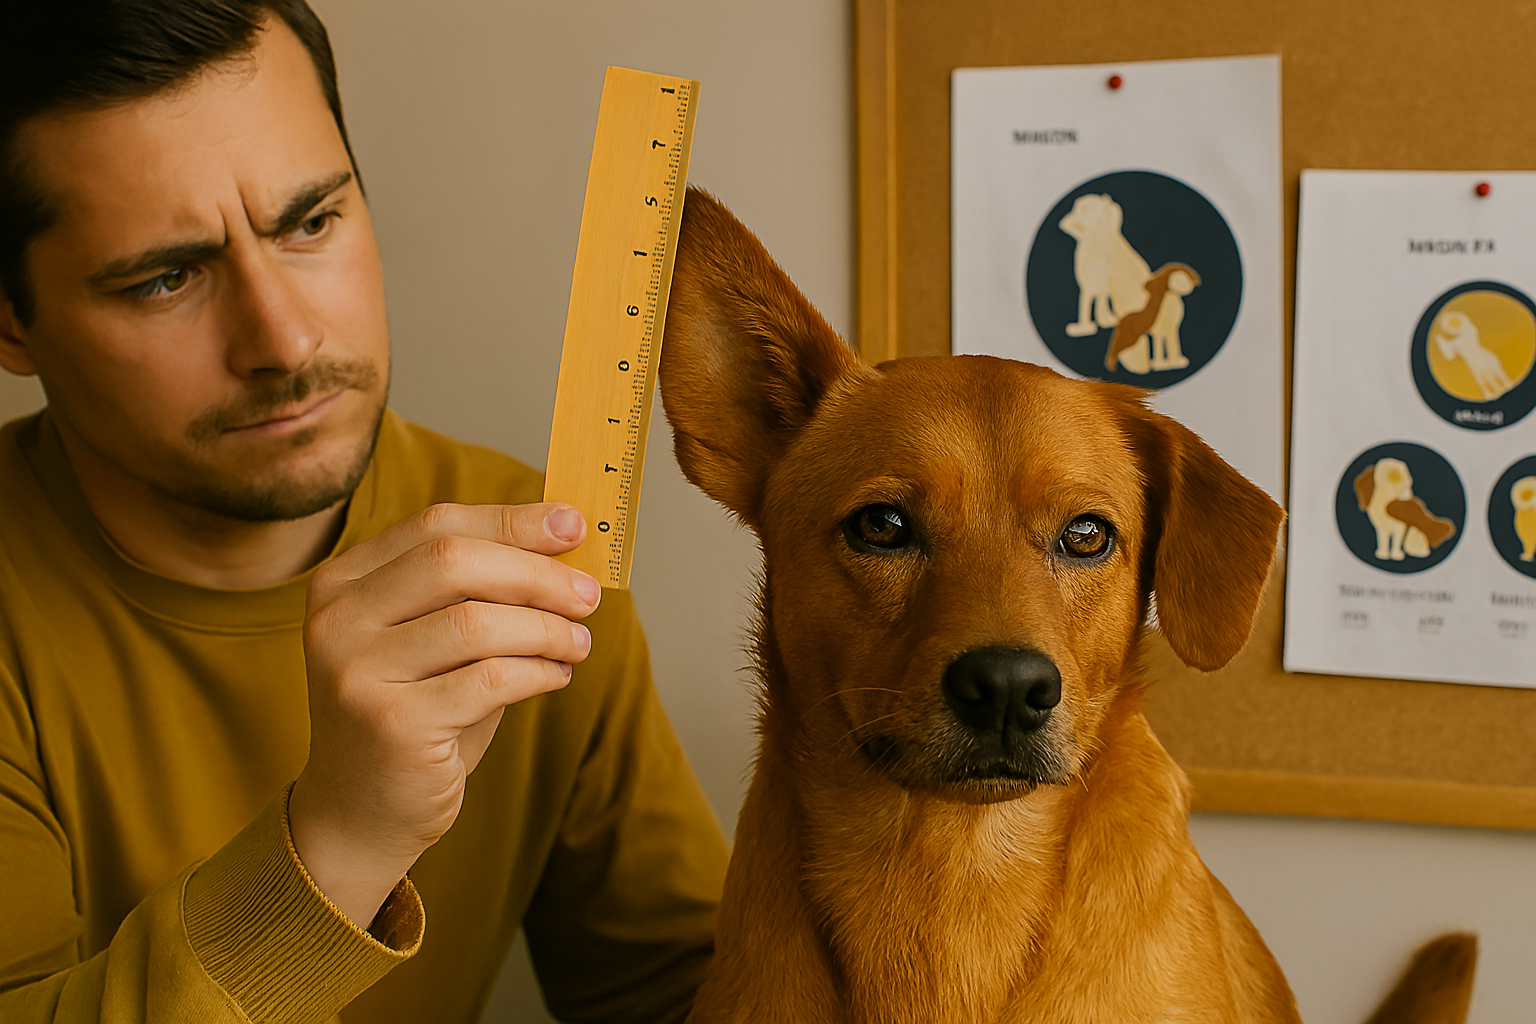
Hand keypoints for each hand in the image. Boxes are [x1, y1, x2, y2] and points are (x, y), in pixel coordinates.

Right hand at [288, 502, 600, 928]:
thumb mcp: (435, 640)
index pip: (436, 525)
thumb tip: (563, 542)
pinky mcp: (392, 723)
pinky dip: (539, 673)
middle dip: (536, 573)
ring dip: (547, 630)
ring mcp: (358, 671)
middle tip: (588, 595)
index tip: (573, 524)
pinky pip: (491, 679)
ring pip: (478, 622)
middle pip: (455, 561)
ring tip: (578, 644)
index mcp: (342, 582)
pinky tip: (556, 677)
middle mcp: (337, 619)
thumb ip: (480, 591)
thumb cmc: (415, 714)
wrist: (360, 813)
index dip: (511, 521)